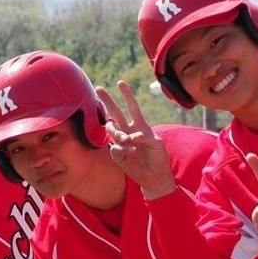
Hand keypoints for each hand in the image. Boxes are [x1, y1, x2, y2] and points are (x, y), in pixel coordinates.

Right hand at [97, 82, 175, 199]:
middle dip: (107, 100)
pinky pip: (115, 147)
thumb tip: (131, 136)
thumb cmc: (158, 157)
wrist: (155, 175)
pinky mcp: (117, 155)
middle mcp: (128, 131)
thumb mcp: (156, 142)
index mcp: (139, 126)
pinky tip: (131, 153)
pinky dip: (123, 149)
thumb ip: (144, 136)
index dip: (127, 95)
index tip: (120, 83)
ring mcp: (121, 142)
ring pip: (112, 129)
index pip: (132, 107)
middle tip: (98, 88)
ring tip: (127, 139)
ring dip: (118, 132)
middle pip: (115, 112)